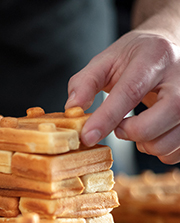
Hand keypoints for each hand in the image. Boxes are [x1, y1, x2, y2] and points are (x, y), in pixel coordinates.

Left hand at [65, 31, 179, 163]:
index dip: (107, 118)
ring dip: (145, 145)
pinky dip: (159, 151)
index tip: (87, 136)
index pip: (131, 91)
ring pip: (172, 139)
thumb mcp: (105, 61)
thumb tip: (72, 110)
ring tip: (135, 128)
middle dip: (134, 132)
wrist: (168, 51)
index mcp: (154, 57)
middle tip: (120, 127)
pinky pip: (177, 152)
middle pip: (166, 114)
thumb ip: (84, 83)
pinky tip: (152, 134)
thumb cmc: (134, 59)